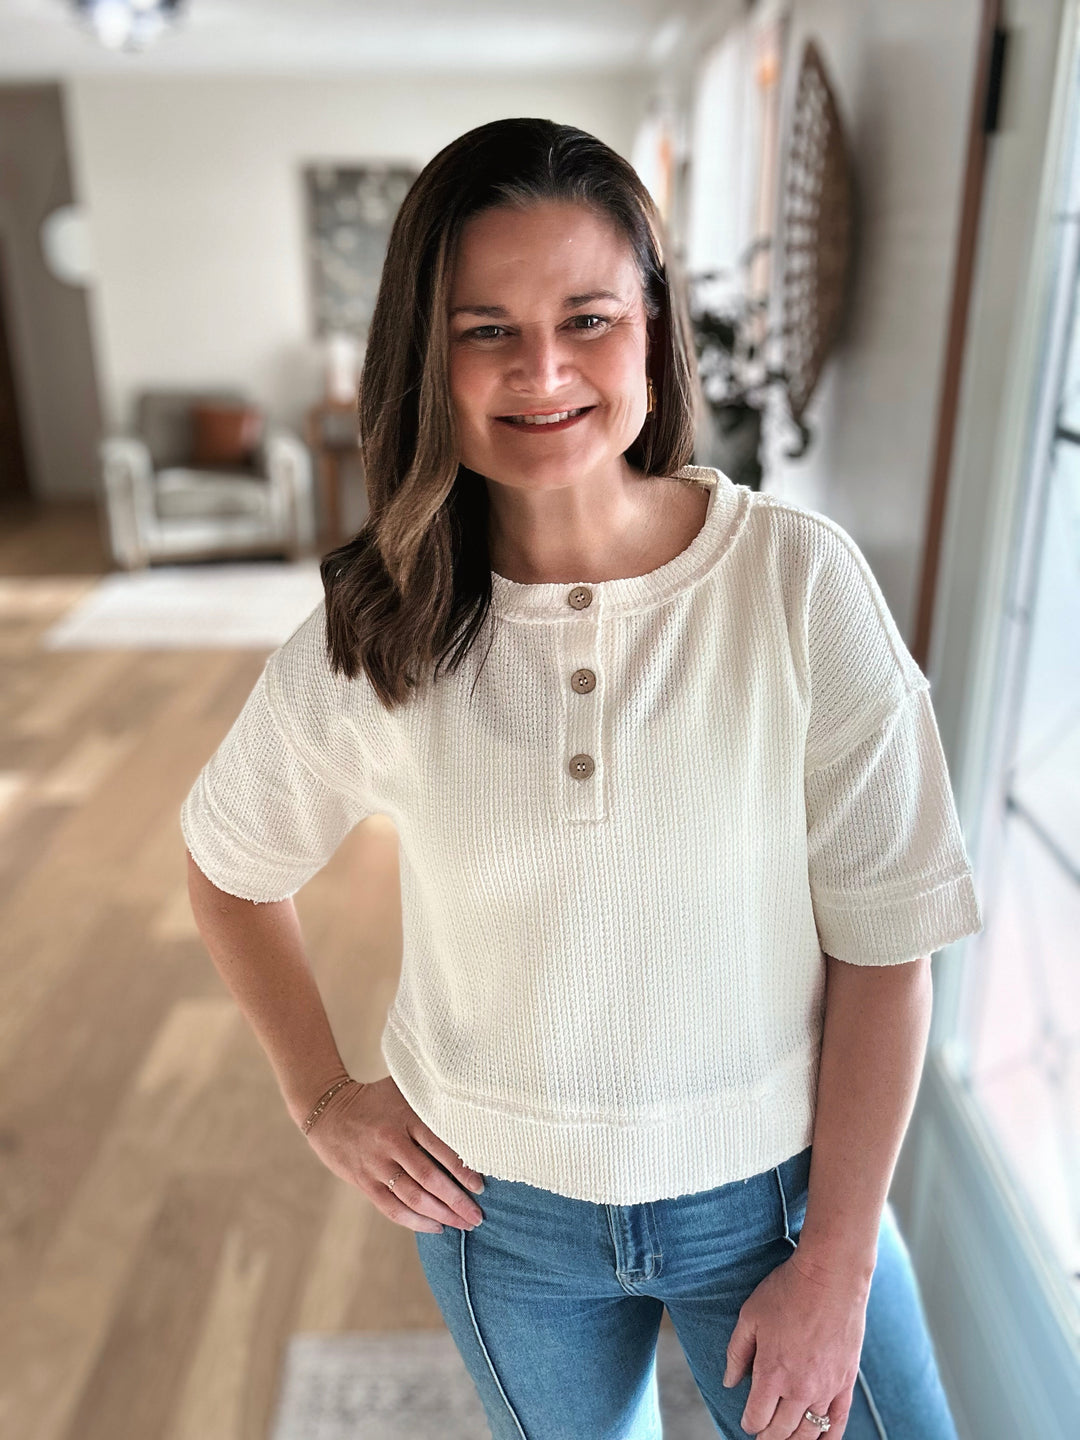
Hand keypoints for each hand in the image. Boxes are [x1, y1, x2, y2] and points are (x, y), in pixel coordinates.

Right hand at [302, 1074, 485, 1234]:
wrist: (328, 1111)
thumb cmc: (376, 1098)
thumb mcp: (403, 1089)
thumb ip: (432, 1098)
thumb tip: (472, 1104)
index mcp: (405, 1116)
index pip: (440, 1146)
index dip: (463, 1169)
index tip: (481, 1186)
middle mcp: (391, 1142)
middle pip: (429, 1178)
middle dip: (457, 1201)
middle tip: (477, 1216)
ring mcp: (376, 1165)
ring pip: (413, 1198)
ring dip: (442, 1215)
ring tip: (464, 1225)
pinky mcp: (364, 1182)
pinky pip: (393, 1208)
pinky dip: (416, 1221)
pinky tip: (437, 1227)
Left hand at [722, 1248, 870, 1436]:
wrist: (830, 1277)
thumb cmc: (787, 1291)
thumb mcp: (750, 1316)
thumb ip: (737, 1353)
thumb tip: (729, 1383)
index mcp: (771, 1373)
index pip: (756, 1418)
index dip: (749, 1423)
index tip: (747, 1421)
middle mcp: (799, 1388)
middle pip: (781, 1432)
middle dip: (768, 1437)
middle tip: (762, 1436)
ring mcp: (825, 1388)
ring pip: (808, 1433)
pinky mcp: (846, 1383)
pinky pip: (837, 1423)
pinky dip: (827, 1439)